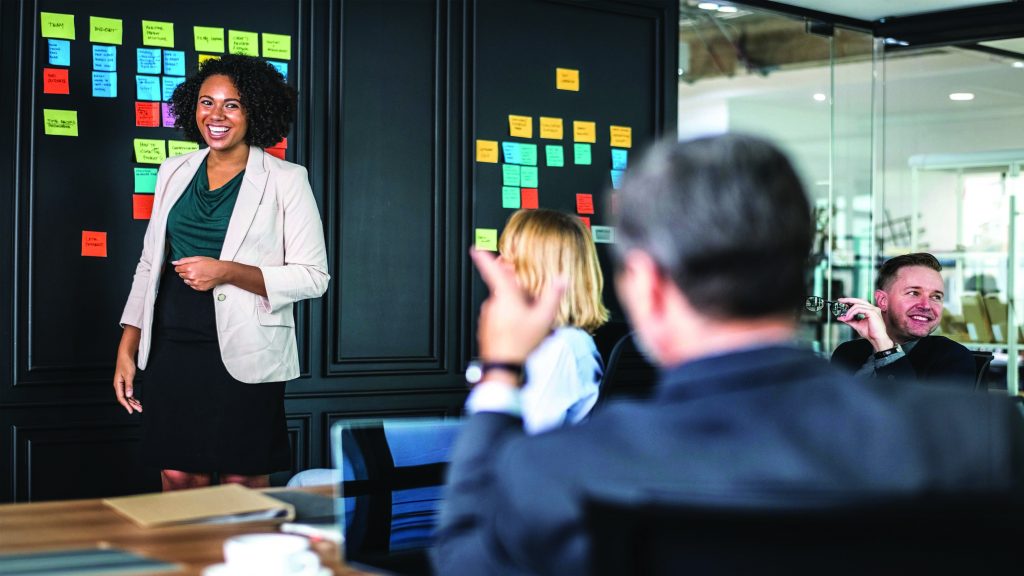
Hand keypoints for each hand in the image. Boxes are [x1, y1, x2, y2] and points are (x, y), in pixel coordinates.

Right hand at [113, 352, 141, 413]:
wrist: (125, 355)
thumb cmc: (126, 363)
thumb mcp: (129, 375)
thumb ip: (129, 385)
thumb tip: (128, 395)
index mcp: (118, 384)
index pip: (121, 398)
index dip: (126, 405)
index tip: (131, 410)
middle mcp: (119, 385)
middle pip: (124, 398)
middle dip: (132, 404)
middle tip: (139, 409)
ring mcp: (122, 384)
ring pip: (127, 396)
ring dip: (133, 401)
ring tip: (139, 406)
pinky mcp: (125, 382)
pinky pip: (128, 392)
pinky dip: (132, 396)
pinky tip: (136, 400)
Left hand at [173, 256, 225, 291]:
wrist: (222, 272)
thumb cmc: (212, 264)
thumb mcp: (198, 258)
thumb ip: (185, 260)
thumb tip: (175, 262)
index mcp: (190, 268)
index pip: (177, 269)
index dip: (181, 267)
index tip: (185, 266)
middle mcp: (191, 277)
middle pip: (181, 275)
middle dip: (186, 272)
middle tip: (194, 269)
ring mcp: (195, 283)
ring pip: (186, 281)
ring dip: (190, 278)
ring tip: (199, 274)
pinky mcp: (200, 288)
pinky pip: (192, 286)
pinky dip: (195, 282)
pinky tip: (201, 278)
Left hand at [470, 248, 565, 369]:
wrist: (504, 367)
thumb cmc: (520, 343)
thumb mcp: (543, 317)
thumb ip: (553, 296)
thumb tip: (561, 280)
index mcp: (504, 296)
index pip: (491, 271)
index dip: (483, 258)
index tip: (476, 248)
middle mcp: (492, 304)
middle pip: (503, 288)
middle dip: (516, 289)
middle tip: (530, 296)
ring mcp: (488, 318)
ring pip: (502, 304)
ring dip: (514, 306)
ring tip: (530, 318)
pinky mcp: (486, 330)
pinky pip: (499, 318)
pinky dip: (509, 318)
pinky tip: (521, 330)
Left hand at [836, 297, 893, 351]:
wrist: (877, 339)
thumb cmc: (870, 333)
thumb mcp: (857, 325)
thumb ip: (849, 320)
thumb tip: (841, 317)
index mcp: (870, 310)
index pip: (859, 302)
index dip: (850, 301)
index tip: (842, 301)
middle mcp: (873, 308)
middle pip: (858, 300)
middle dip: (848, 300)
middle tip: (840, 301)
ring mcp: (873, 309)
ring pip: (857, 305)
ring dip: (849, 311)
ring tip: (846, 318)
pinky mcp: (872, 312)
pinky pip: (859, 309)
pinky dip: (852, 313)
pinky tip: (849, 318)